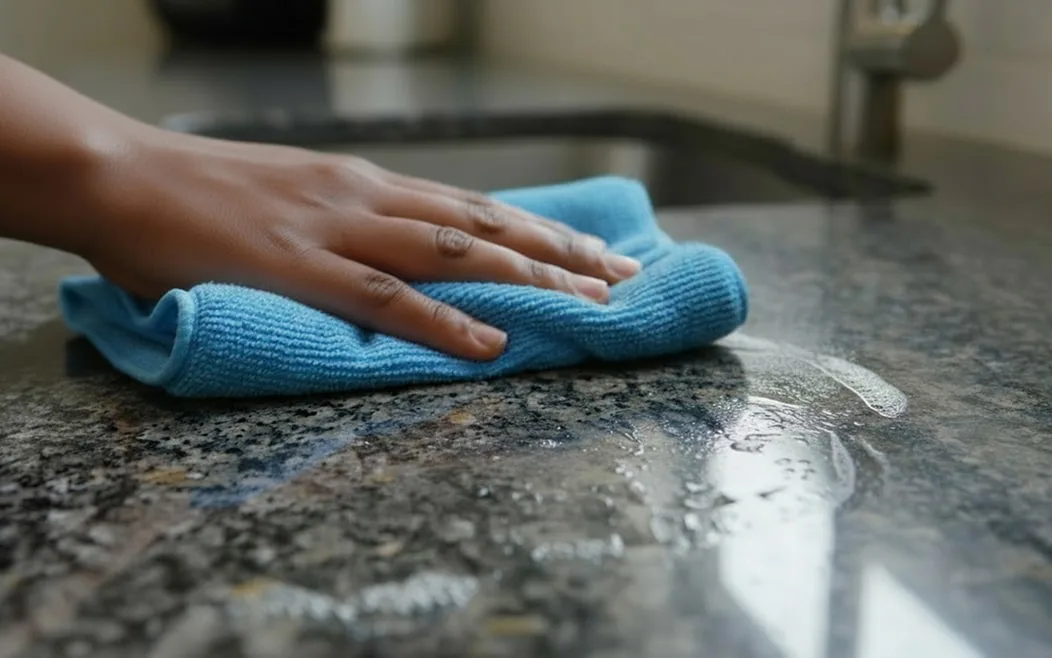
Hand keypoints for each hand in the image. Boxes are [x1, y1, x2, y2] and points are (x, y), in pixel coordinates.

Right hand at [79, 129, 640, 359]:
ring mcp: (337, 231)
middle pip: (486, 224)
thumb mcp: (296, 197)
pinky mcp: (299, 268)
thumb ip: (350, 225)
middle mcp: (368, 199)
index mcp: (367, 185)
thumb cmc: (203, 195)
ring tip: (588, 304)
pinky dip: (444, 322)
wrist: (123, 177)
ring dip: (527, 279)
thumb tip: (398, 259)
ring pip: (456, 254)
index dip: (540, 231)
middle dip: (560, 253)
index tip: (593, 252)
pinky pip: (386, 298)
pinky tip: (491, 343)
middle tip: (623, 276)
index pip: (475, 206)